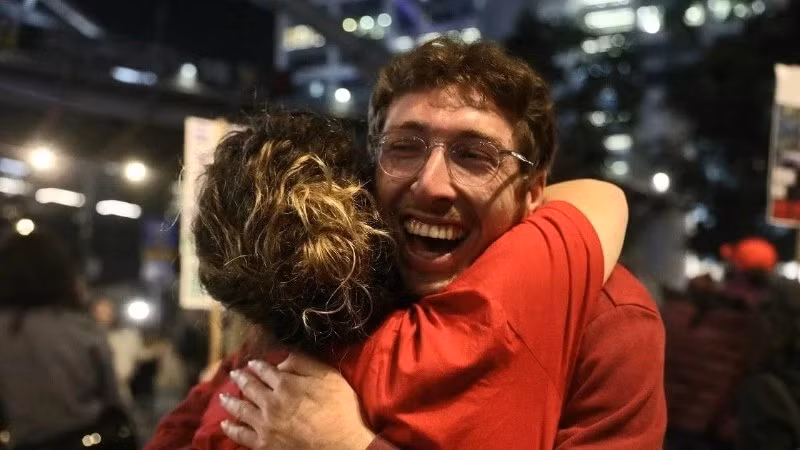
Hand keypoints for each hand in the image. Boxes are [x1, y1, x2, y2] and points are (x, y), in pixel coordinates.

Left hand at [219, 353, 375, 449]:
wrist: (343, 445)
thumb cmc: (341, 410)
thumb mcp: (329, 377)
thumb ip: (305, 363)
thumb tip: (282, 362)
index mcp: (286, 384)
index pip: (265, 370)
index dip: (258, 365)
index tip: (253, 363)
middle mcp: (271, 402)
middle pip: (250, 387)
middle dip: (241, 378)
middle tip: (235, 374)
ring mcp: (265, 424)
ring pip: (241, 409)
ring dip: (230, 400)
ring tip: (223, 396)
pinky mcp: (264, 444)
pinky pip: (241, 435)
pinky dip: (231, 428)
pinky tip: (225, 424)